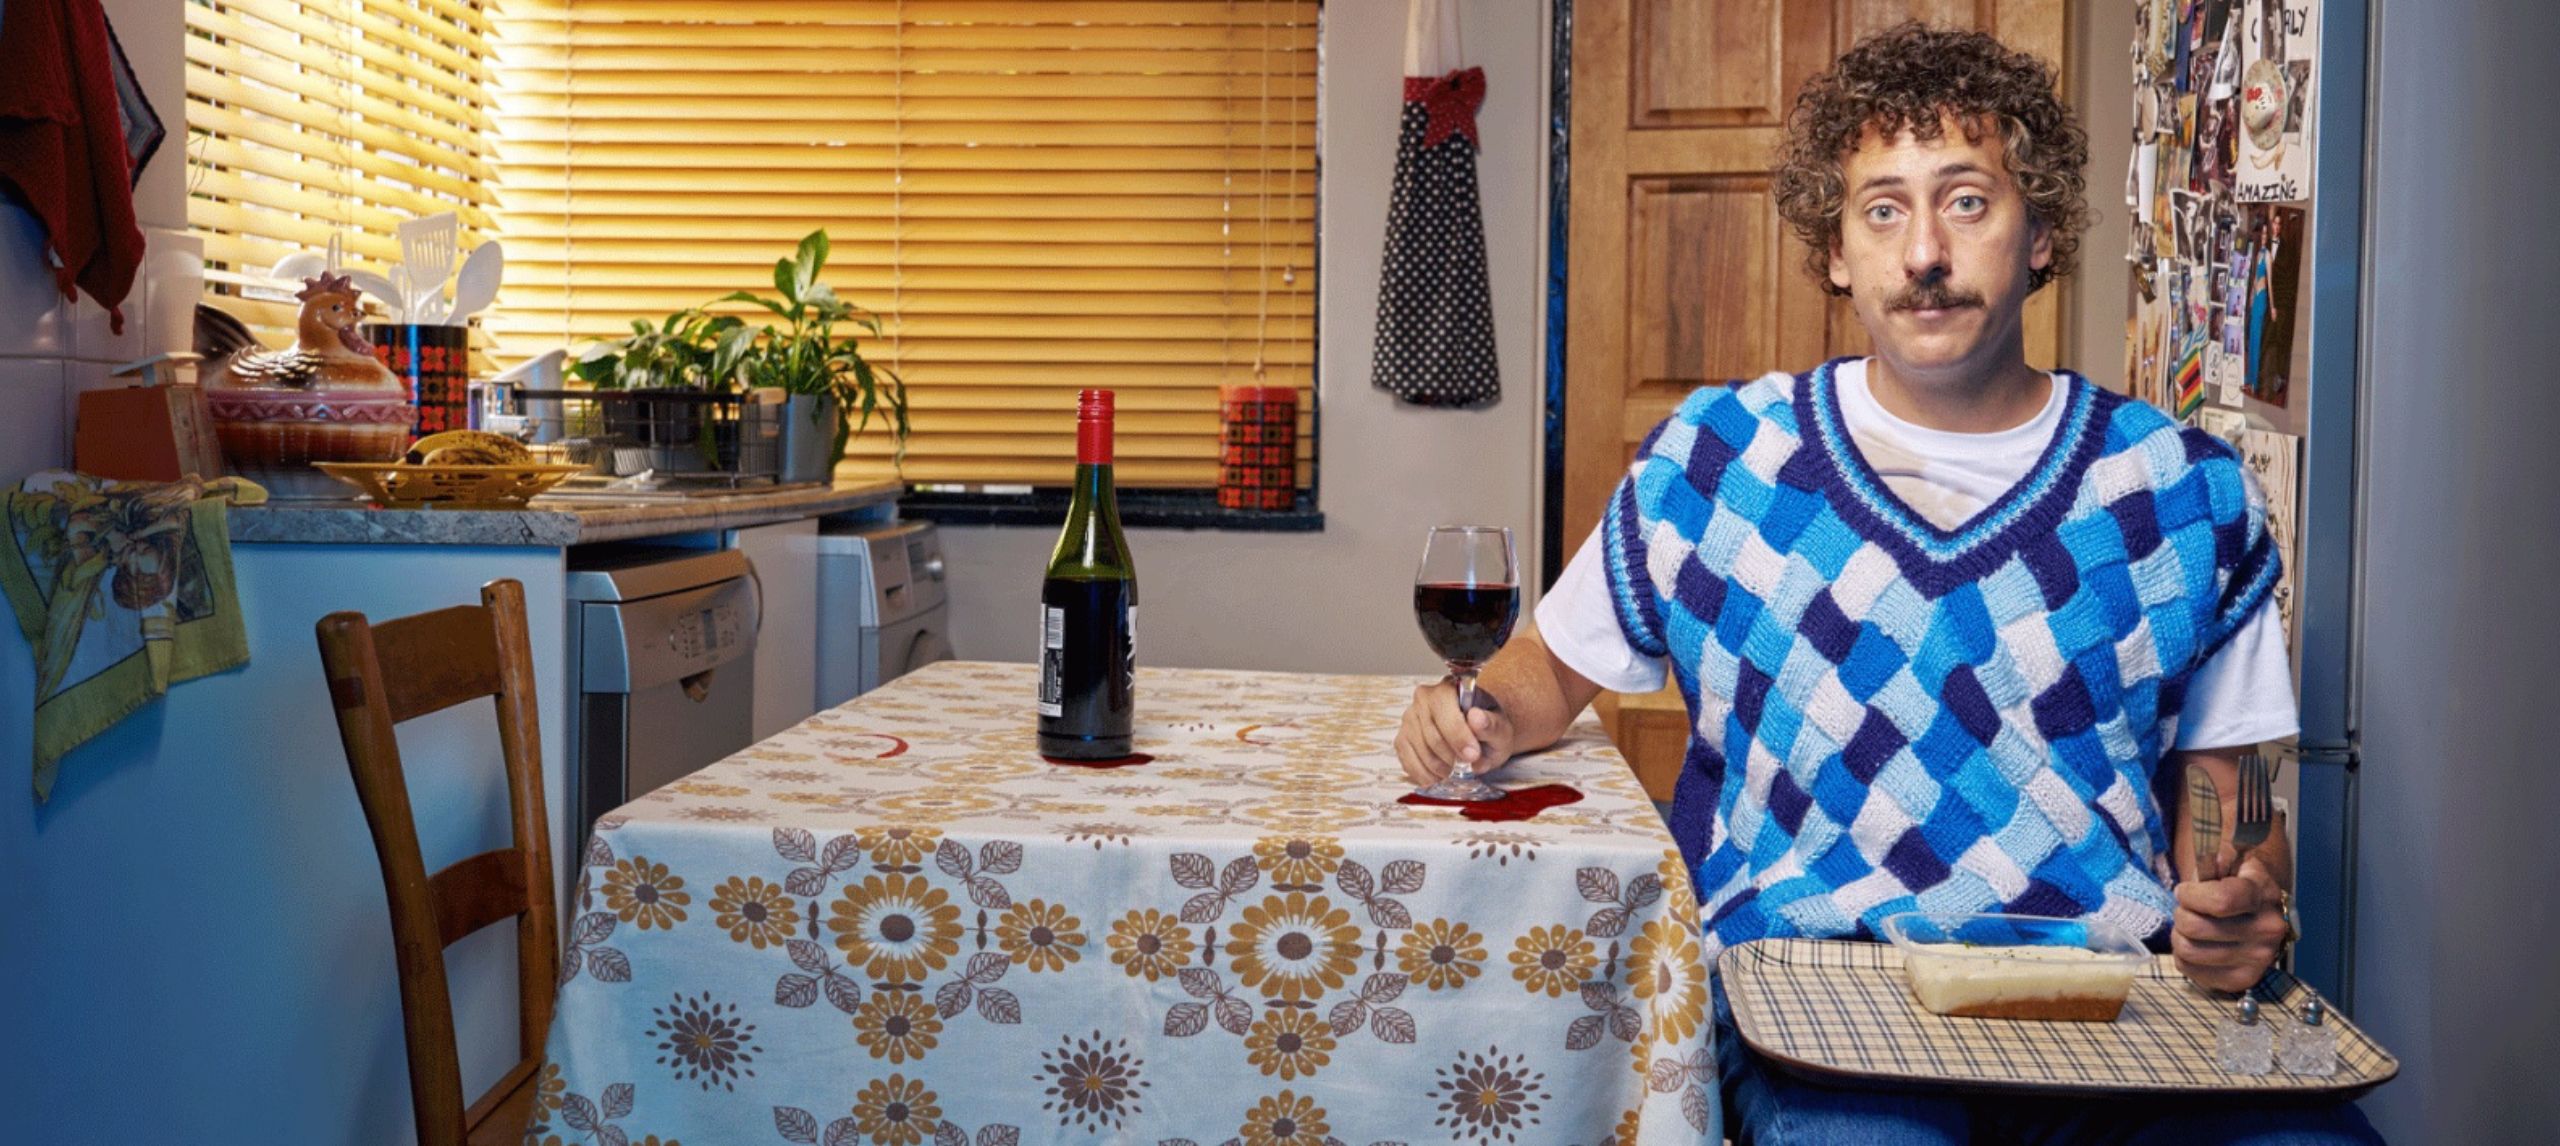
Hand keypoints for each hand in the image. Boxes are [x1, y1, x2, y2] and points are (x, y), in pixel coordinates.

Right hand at [1394, 678, 1515, 789]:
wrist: (1478, 733)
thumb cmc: (1488, 728)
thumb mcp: (1500, 727)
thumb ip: (1491, 724)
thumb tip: (1476, 718)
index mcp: (1448, 688)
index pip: (1444, 709)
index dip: (1458, 736)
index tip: (1473, 755)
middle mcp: (1424, 698)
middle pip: (1431, 734)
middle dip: (1451, 756)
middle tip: (1467, 766)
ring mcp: (1410, 718)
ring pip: (1420, 750)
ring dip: (1438, 767)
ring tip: (1454, 771)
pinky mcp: (1402, 738)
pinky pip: (1408, 760)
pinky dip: (1424, 774)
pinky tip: (1438, 776)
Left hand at [2172, 851, 2289, 992]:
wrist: (2255, 903)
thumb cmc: (2232, 875)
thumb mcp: (2226, 851)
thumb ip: (2215, 850)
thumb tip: (2212, 861)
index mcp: (2264, 893)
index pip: (2220, 901)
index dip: (2190, 895)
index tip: (2186, 889)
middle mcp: (2269, 929)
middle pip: (2196, 928)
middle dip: (2182, 912)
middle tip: (2189, 907)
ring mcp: (2258, 958)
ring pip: (2189, 951)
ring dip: (2180, 935)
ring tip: (2193, 924)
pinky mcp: (2242, 980)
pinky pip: (2191, 971)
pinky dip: (2184, 957)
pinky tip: (2196, 943)